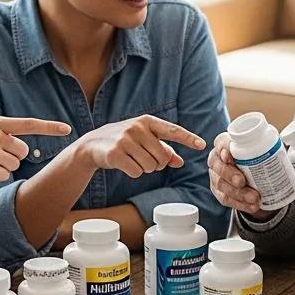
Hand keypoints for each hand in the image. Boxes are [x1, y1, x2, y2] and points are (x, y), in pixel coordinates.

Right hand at [76, 115, 205, 178]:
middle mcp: (137, 128)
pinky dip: (133, 173)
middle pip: (162, 156)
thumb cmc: (123, 142)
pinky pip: (136, 172)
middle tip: (145, 160)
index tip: (202, 145)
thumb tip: (180, 162)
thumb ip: (163, 150)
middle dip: (157, 164)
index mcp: (147, 121)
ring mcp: (125, 139)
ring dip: (145, 169)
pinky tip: (124, 165)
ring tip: (133, 160)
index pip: (172, 130)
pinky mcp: (115, 153)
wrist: (92, 145)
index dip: (188, 138)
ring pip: (150, 166)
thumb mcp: (143, 141)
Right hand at [208, 132, 276, 220]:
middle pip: (218, 166)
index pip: (220, 142)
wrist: (254, 176)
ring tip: (254, 198)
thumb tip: (284, 147)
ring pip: (221, 184)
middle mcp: (217, 159)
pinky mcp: (219, 192)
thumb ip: (268, 145)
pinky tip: (251, 206)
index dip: (223, 148)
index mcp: (226, 144)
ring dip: (238, 193)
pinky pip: (226, 199)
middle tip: (242, 181)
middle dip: (229, 174)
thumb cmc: (257, 157)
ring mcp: (216, 176)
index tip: (229, 156)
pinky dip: (240, 204)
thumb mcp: (262, 148)